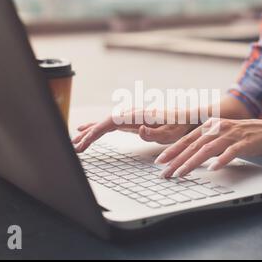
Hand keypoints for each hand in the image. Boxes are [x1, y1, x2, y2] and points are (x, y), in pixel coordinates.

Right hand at [72, 109, 197, 152]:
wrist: (187, 117)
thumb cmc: (180, 126)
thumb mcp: (171, 133)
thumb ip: (155, 133)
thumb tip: (140, 129)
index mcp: (138, 116)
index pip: (111, 123)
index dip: (95, 132)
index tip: (84, 141)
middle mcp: (131, 114)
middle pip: (104, 123)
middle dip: (88, 135)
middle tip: (75, 147)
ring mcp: (131, 117)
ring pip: (105, 123)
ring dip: (90, 132)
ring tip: (76, 142)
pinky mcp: (132, 121)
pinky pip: (111, 125)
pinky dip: (99, 129)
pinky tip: (89, 131)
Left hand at [155, 118, 261, 177]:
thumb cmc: (241, 135)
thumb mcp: (219, 134)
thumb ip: (204, 142)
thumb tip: (186, 156)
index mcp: (209, 126)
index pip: (186, 140)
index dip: (172, 151)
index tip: (160, 162)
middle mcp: (217, 128)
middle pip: (193, 145)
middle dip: (177, 160)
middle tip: (166, 172)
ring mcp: (230, 135)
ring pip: (207, 149)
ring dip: (192, 162)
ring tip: (181, 173)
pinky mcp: (244, 143)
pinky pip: (230, 152)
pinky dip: (221, 160)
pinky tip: (213, 168)